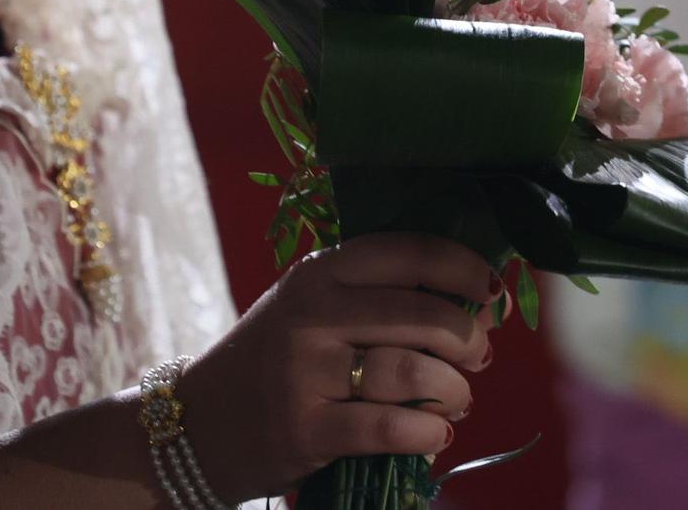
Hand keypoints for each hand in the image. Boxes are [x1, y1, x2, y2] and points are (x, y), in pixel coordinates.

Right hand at [175, 233, 503, 502]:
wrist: (198, 422)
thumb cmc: (272, 359)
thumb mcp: (308, 307)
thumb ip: (372, 296)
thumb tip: (470, 301)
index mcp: (317, 272)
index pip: (406, 252)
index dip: (462, 266)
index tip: (488, 289)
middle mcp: (310, 314)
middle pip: (422, 314)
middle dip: (468, 338)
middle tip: (478, 356)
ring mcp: (304, 372)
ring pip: (413, 373)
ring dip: (454, 391)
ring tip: (456, 400)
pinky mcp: (305, 429)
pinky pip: (391, 428)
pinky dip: (428, 433)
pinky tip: (434, 434)